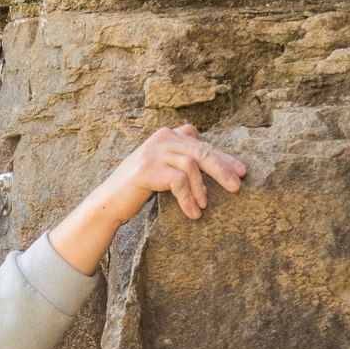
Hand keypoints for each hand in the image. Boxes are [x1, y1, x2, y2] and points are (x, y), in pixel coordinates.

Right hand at [98, 125, 244, 221]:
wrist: (109, 202)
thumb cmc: (137, 188)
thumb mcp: (161, 167)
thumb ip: (179, 158)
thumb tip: (212, 161)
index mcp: (166, 135)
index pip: (201, 142)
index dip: (223, 156)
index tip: (240, 171)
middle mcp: (161, 139)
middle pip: (201, 151)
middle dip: (222, 169)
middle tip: (238, 186)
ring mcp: (153, 152)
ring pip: (192, 165)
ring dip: (202, 188)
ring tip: (205, 206)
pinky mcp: (147, 170)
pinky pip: (178, 181)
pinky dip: (188, 198)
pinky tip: (193, 213)